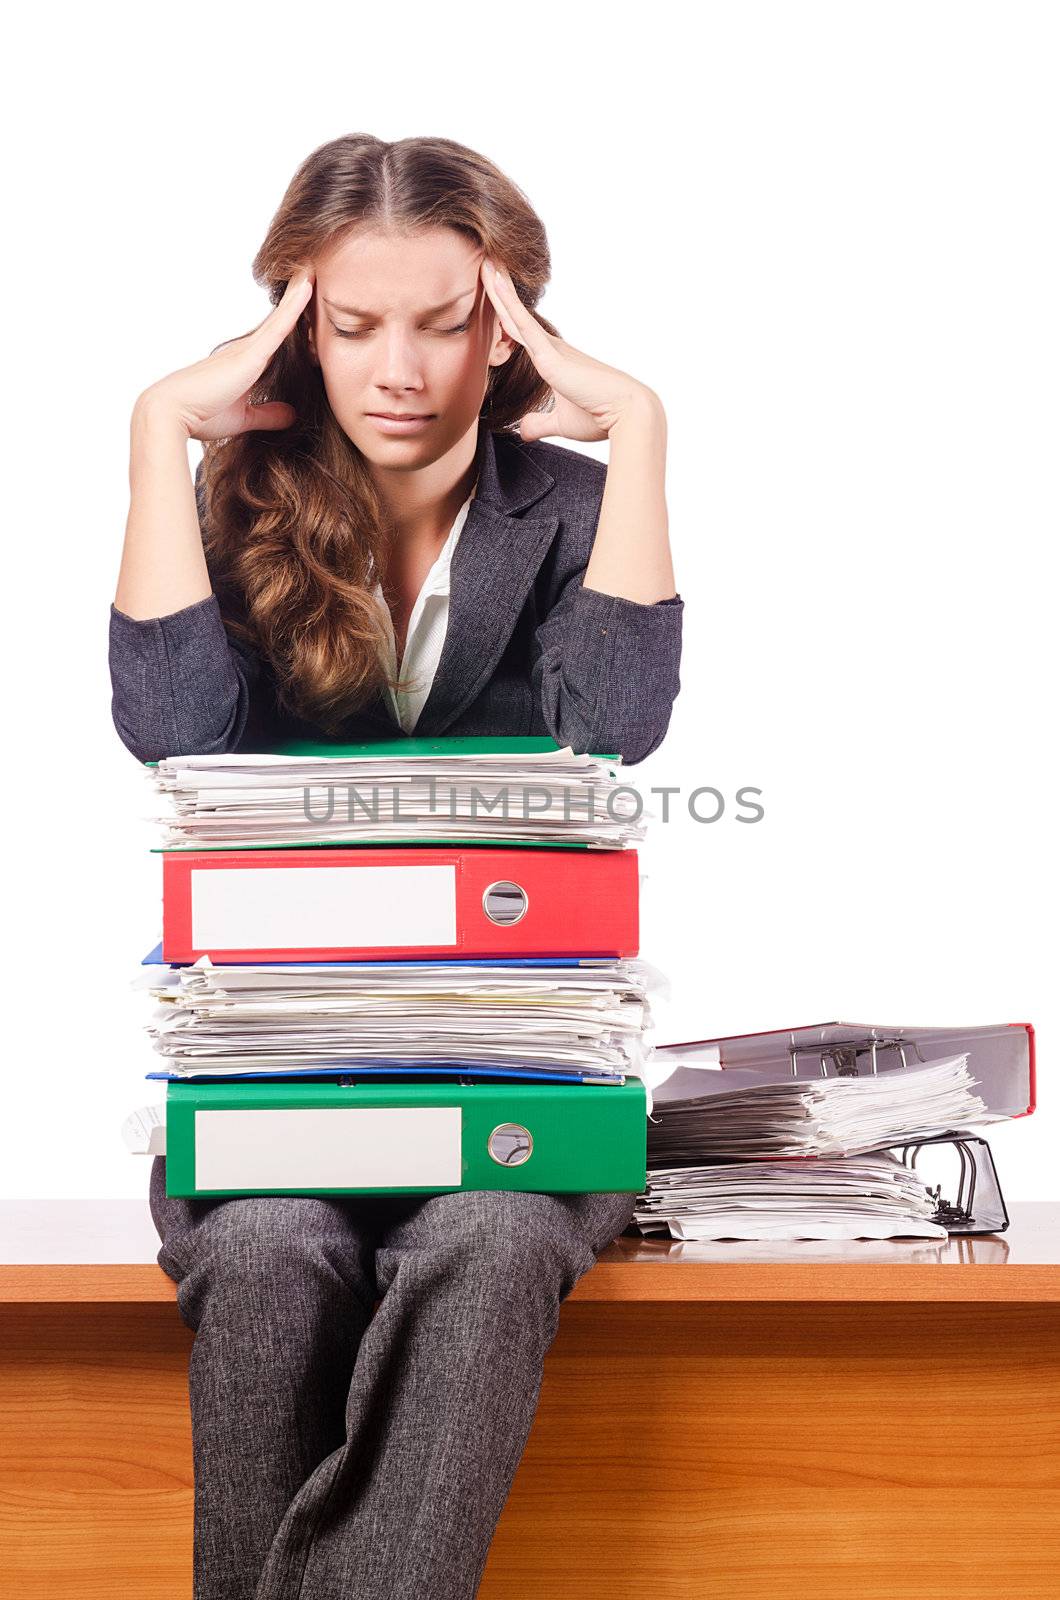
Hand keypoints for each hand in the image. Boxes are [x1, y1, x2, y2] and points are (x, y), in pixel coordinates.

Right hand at [137, 269, 315, 440]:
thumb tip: (291, 414)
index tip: (312, 302)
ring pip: (282, 314)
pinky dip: (294, 305)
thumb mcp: (244, 417)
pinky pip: (279, 325)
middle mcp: (248, 349)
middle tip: (315, 269)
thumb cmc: (202, 415)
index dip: (294, 320)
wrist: (173, 413)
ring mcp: (249, 348)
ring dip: (299, 289)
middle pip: (281, 319)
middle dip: (298, 295)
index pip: (278, 337)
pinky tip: (308, 285)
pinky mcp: (250, 354)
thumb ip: (268, 414)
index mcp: (248, 362)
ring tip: (315, 265)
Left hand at [480, 257, 657, 441]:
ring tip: (485, 261)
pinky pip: (524, 323)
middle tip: (484, 264)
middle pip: (516, 315)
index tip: (491, 294)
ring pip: (516, 312)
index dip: (505, 313)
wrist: (627, 414)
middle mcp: (551, 347)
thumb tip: (523, 430)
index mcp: (553, 360)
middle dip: (499, 291)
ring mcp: (550, 348)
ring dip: (499, 287)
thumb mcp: (561, 422)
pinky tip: (496, 282)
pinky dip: (508, 302)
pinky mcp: (550, 356)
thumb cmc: (599, 416)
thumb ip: (540, 423)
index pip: (520, 332)